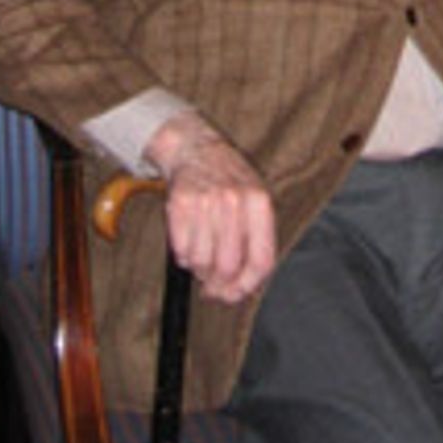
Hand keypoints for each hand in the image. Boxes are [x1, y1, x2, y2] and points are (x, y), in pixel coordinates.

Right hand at [143, 111, 276, 303]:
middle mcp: (235, 200)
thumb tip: (238, 289)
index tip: (234, 294)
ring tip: (201, 252)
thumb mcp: (253, 201)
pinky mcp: (180, 203)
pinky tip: (188, 240)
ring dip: (199, 268)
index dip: (246, 287)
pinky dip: (183, 255)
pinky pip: (182, 251)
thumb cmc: (228, 181)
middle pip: (229, 267)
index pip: (261, 261)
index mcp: (260, 202)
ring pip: (203, 262)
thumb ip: (254, 241)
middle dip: (218, 283)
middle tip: (211, 282)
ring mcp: (207, 201)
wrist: (196, 147)